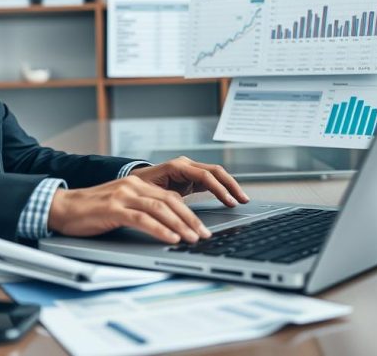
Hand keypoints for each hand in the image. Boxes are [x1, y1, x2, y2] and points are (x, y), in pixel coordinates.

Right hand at [47, 175, 211, 244]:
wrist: (63, 207)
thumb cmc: (91, 211)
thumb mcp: (121, 206)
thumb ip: (141, 210)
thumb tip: (167, 226)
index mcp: (138, 184)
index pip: (171, 197)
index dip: (190, 212)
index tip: (202, 228)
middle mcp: (133, 186)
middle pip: (171, 201)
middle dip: (191, 219)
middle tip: (205, 235)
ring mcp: (123, 196)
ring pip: (160, 209)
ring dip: (180, 225)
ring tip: (193, 238)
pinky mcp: (113, 209)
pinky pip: (142, 219)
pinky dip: (160, 229)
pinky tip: (171, 238)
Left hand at [130, 156, 249, 207]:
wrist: (133, 183)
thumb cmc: (139, 188)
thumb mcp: (152, 194)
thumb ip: (169, 199)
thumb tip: (182, 211)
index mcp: (177, 166)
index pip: (205, 175)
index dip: (219, 189)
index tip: (229, 202)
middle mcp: (186, 165)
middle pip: (215, 171)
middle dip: (231, 185)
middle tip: (243, 200)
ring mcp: (190, 170)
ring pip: (216, 175)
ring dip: (230, 186)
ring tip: (242, 200)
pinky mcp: (192, 178)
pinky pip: (212, 181)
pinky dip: (223, 189)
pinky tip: (231, 199)